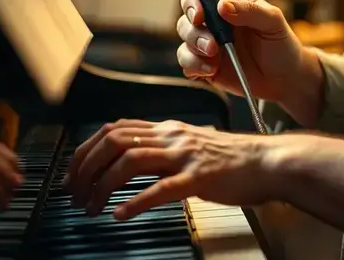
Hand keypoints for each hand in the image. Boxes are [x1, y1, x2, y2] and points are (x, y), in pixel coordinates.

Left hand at [61, 119, 272, 219]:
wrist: (269, 160)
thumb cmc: (234, 158)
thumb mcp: (192, 144)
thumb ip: (164, 147)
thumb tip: (132, 158)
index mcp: (169, 129)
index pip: (115, 129)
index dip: (87, 149)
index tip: (74, 171)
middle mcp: (173, 137)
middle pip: (115, 142)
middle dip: (86, 167)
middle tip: (74, 192)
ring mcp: (185, 155)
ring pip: (130, 162)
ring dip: (103, 186)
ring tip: (92, 207)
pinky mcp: (199, 177)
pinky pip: (161, 188)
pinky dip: (136, 202)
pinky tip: (121, 214)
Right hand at [177, 0, 318, 108]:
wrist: (284, 78)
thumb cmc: (281, 43)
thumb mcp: (273, 22)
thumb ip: (249, 11)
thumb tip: (222, 6)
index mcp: (230, 0)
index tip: (200, 14)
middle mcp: (214, 19)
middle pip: (188, 15)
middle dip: (194, 30)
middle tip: (213, 45)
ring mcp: (207, 42)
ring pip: (184, 39)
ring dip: (193, 49)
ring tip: (214, 59)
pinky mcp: (204, 64)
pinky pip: (187, 63)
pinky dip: (194, 67)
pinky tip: (211, 71)